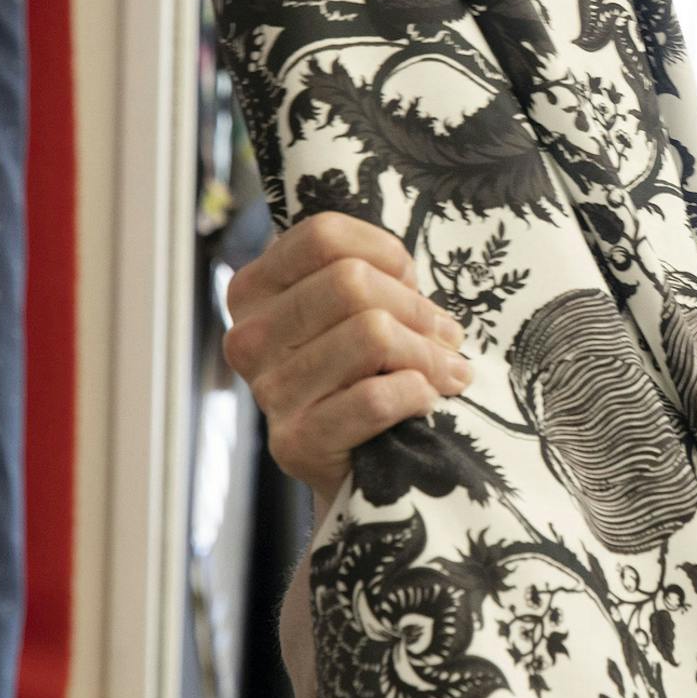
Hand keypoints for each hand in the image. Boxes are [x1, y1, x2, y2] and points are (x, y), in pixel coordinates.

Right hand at [223, 211, 472, 500]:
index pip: (323, 236)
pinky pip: (374, 398)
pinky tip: (425, 399)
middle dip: (415, 309)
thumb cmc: (361, 369)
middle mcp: (248, 337)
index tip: (409, 282)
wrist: (354, 461)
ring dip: (427, 354)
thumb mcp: (354, 309)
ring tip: (447, 371)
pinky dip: (415, 394)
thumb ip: (371, 277)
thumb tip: (419, 286)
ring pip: (371, 335)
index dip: (384, 253)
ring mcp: (268, 391)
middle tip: (445, 336)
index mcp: (254, 290)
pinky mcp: (295, 442)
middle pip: (350, 282)